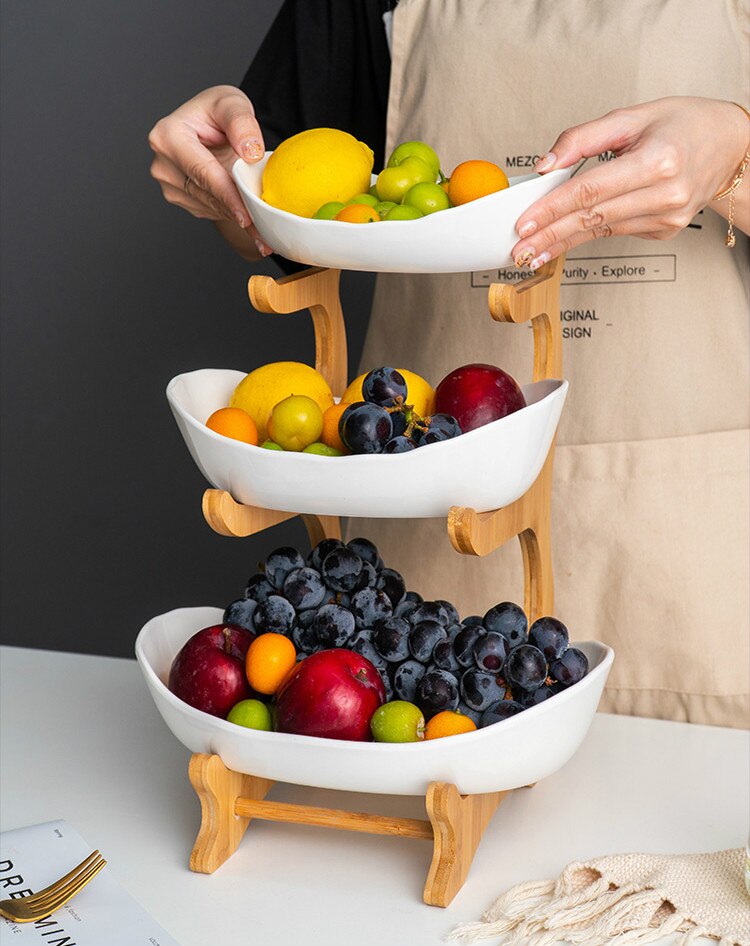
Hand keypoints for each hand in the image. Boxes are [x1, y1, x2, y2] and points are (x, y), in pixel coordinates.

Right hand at [148, 85, 271, 254]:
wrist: (209, 125)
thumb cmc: (218, 112)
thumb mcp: (233, 103)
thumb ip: (242, 123)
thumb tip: (251, 152)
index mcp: (168, 136)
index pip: (204, 172)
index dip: (227, 196)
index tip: (247, 218)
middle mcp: (163, 163)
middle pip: (207, 194)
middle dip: (238, 211)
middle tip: (265, 232)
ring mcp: (169, 183)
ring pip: (210, 206)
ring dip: (238, 215)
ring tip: (262, 225)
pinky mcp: (179, 197)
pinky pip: (209, 210)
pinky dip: (231, 212)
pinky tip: (247, 213)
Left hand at [512, 97, 749, 268]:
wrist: (730, 147)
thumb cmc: (684, 125)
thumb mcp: (633, 116)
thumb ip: (584, 138)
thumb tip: (545, 164)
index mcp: (658, 161)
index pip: (591, 190)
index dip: (553, 209)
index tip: (525, 223)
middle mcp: (666, 194)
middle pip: (592, 218)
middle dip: (550, 236)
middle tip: (518, 250)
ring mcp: (668, 218)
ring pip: (601, 231)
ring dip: (562, 244)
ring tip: (531, 254)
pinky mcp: (664, 230)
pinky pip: (616, 231)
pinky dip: (587, 233)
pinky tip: (564, 240)